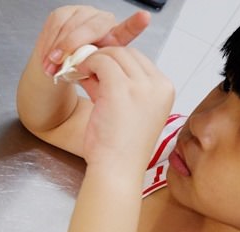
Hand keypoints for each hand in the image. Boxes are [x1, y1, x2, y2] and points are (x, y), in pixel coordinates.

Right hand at [37, 6, 150, 75]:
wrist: (58, 68)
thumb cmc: (78, 72)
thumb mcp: (90, 78)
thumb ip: (92, 72)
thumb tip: (86, 71)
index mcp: (115, 39)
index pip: (128, 29)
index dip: (135, 23)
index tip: (144, 17)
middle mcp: (102, 22)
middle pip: (92, 27)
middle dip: (71, 45)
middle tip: (59, 62)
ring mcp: (84, 14)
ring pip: (70, 25)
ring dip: (56, 49)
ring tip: (50, 67)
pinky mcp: (65, 12)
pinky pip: (55, 25)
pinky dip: (48, 43)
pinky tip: (46, 57)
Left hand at [77, 46, 173, 169]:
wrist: (116, 170)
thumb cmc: (119, 150)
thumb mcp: (125, 112)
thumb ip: (116, 89)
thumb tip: (96, 69)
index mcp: (164, 91)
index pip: (139, 62)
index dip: (115, 63)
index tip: (96, 72)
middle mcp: (158, 85)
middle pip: (128, 53)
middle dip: (104, 57)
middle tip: (83, 68)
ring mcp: (141, 86)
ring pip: (114, 53)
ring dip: (93, 59)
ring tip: (78, 72)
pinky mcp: (120, 88)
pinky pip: (101, 61)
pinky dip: (86, 63)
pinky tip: (75, 73)